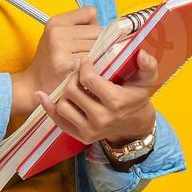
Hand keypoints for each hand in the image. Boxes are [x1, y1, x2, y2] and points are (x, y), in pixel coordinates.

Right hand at [10, 5, 101, 116]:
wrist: (34, 85)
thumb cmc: (50, 61)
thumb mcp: (58, 36)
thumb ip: (79, 26)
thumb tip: (108, 27)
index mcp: (55, 22)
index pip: (90, 12)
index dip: (93, 26)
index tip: (88, 38)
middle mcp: (57, 32)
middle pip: (98, 31)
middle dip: (98, 44)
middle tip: (86, 56)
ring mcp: (61, 48)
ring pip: (99, 47)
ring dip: (97, 57)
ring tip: (84, 65)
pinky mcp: (68, 65)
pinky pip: (94, 61)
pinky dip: (93, 68)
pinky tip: (83, 73)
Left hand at [35, 49, 158, 145]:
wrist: (134, 125)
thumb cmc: (136, 97)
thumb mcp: (146, 80)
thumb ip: (148, 66)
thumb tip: (142, 54)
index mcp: (116, 102)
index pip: (88, 79)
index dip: (84, 66)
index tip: (87, 61)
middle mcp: (101, 118)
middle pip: (72, 90)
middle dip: (74, 77)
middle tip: (79, 72)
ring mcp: (90, 130)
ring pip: (62, 104)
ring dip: (65, 91)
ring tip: (74, 84)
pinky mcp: (81, 136)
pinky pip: (57, 120)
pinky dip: (49, 107)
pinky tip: (43, 94)